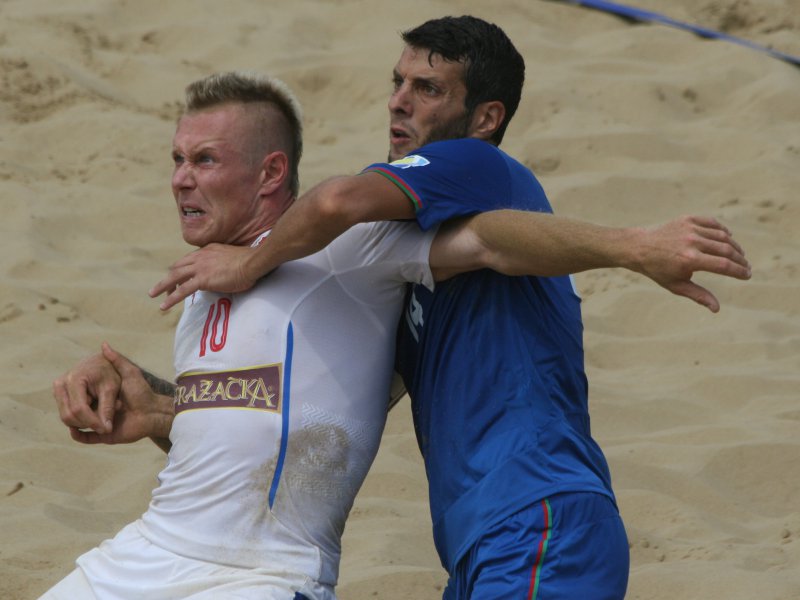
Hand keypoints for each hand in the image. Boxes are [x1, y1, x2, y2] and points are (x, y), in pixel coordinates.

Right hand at [54, 343, 173, 444]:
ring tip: (114, 413)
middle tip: (115, 406)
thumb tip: (104, 345)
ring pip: (74, 423)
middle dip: (86, 412)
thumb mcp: (130, 374)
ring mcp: (92, 419)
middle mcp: (89, 404)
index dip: (87, 400)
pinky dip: (78, 435)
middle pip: (70, 411)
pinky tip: (81, 430)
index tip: (107, 398)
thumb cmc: (141, 391)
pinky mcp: (98, 434)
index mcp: (93, 390)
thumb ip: (117, 360)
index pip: (75, 397)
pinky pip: (81, 437)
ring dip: (89, 421)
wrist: (153, 412)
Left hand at [149, 243, 259, 310]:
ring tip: (153, 295)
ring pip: (175, 277)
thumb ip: (221, 264)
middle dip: (168, 278)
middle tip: (162, 289)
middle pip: (177, 267)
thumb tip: (220, 274)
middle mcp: (200, 257)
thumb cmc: (248, 262)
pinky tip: (164, 306)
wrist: (252, 262)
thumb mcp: (230, 258)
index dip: (180, 270)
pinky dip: (172, 298)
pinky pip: (182, 290)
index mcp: (207, 250)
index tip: (178, 279)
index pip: (187, 260)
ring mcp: (200, 268)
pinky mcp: (202, 280)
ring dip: (162, 286)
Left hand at [636, 215, 750, 311]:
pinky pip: (712, 223)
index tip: (747, 276)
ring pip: (722, 236)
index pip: (724, 266)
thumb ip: (698, 295)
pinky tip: (728, 238)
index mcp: (690, 260)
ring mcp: (690, 228)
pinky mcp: (688, 219)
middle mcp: (692, 242)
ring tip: (739, 255)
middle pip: (727, 250)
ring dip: (734, 246)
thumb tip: (717, 309)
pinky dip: (723, 231)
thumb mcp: (676, 285)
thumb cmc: (657, 269)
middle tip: (746, 267)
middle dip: (740, 260)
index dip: (739, 271)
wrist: (638, 247)